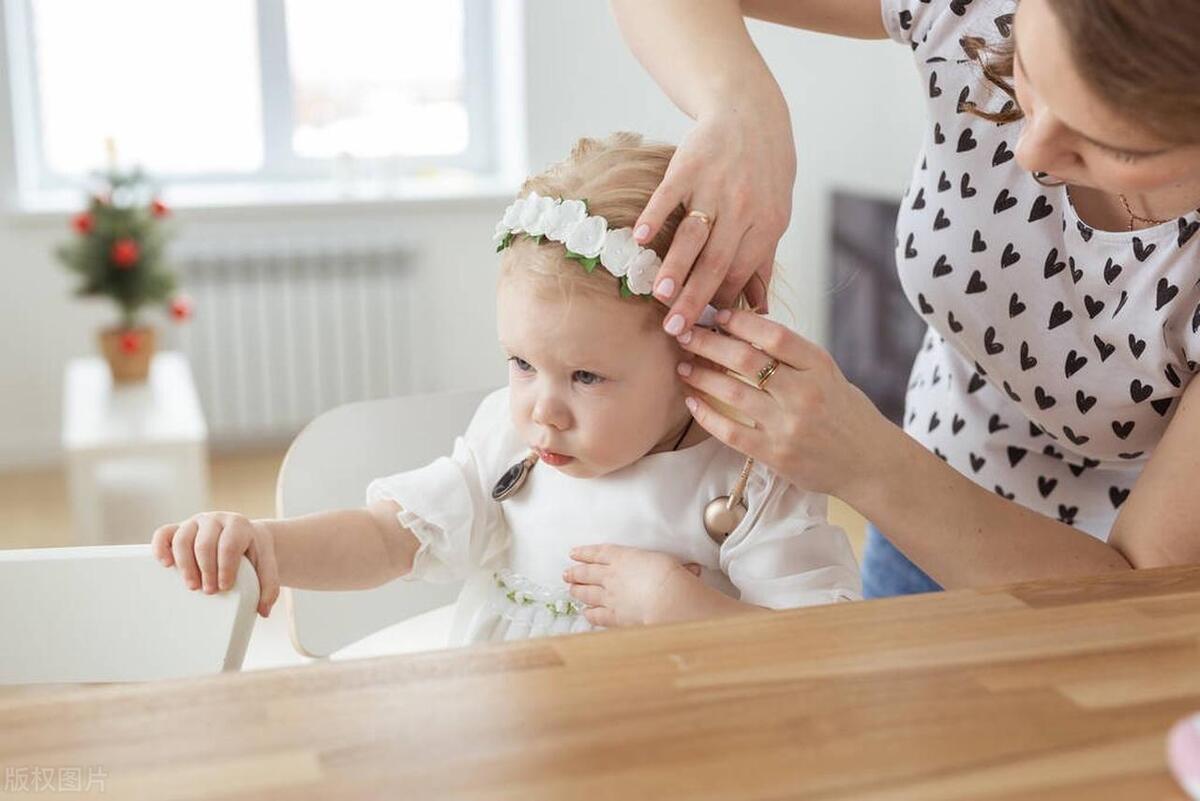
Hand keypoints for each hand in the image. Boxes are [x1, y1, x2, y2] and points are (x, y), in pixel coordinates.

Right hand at [152, 512, 279, 617]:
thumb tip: (263, 611)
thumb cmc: (253, 554)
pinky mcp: (179, 528)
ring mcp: (195, 523)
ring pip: (182, 538)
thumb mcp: (267, 566)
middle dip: (206, 570)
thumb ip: (269, 586)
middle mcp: (215, 520)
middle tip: (209, 591)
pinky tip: (165, 564)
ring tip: (192, 586)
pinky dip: (161, 548)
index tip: (224, 586)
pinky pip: (163, 533)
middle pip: (205, 543)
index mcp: (238, 525)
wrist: (246, 536)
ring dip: (185, 565)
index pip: (229, 545)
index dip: (225, 567)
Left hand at [564, 545, 702, 627]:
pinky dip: (589, 613)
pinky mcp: (614, 616)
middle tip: (566, 573)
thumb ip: (669, 568)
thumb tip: (691, 571)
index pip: (599, 553)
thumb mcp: (668, 563)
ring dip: (577, 591)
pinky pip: (597, 615)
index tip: (574, 553)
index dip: (584, 553)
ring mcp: (610, 597)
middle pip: (587, 573)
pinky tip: (585, 613)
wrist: (667, 598)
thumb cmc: (670, 576)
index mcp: (623, 557)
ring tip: (570, 589)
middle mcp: (611, 576)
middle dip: (575, 572)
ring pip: (587, 593)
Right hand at [637, 96, 795, 333]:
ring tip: (659, 295)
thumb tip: (759, 308)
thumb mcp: (774, 214)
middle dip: (695, 299)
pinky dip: (653, 216)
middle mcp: (743, 207)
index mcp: (767, 224)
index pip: (740, 272)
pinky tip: (639, 239)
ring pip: (693, 234)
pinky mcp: (689, 165)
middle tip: (675, 328)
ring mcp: (714, 184)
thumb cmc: (764, 172)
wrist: (750, 113)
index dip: (720, 302)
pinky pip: (669, 195)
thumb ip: (762, 260)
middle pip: (717, 262)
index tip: (701, 330)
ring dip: (675, 265)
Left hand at [675, 309, 897, 499]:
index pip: (774, 335)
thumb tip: (743, 332)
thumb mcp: (827, 375)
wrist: (868, 463)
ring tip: (683, 366)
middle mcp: (804, 393)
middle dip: (708, 344)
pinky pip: (730, 431)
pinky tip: (693, 402)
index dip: (741, 322)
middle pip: (745, 360)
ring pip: (731, 393)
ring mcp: (788, 425)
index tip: (719, 315)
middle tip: (685, 335)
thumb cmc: (844, 413)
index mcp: (819, 366)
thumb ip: (792, 357)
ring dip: (700, 377)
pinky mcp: (775, 454)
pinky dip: (706, 414)